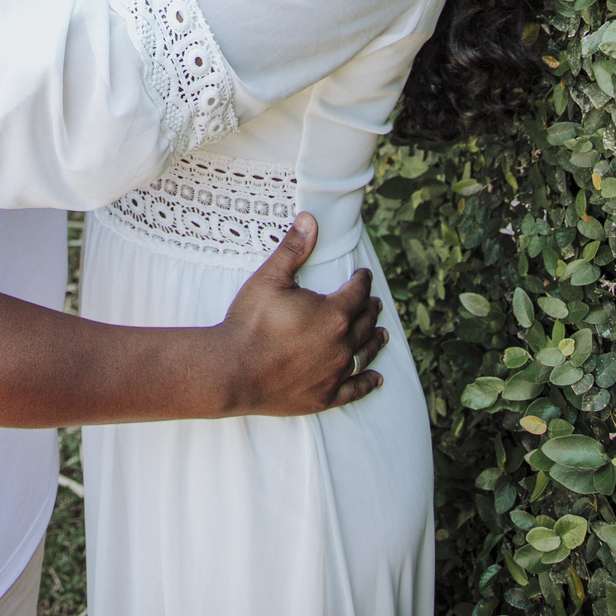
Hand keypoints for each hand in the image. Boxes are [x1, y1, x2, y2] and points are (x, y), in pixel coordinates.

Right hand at [218, 214, 385, 414]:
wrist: (233, 370)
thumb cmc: (250, 322)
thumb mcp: (271, 278)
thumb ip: (294, 249)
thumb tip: (310, 219)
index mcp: (333, 314)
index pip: (357, 293)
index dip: (362, 281)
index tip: (364, 275)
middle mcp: (341, 344)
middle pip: (365, 322)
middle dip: (370, 308)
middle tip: (374, 302)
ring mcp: (335, 373)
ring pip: (365, 353)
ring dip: (374, 340)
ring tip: (382, 333)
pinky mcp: (325, 396)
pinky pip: (355, 389)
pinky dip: (368, 382)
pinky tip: (377, 378)